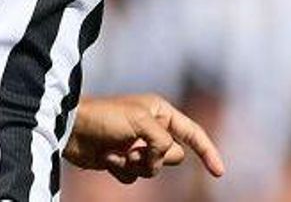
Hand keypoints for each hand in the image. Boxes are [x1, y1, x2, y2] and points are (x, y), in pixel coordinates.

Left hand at [63, 94, 225, 183]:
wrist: (72, 129)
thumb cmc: (105, 117)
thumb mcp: (140, 122)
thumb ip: (162, 141)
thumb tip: (162, 159)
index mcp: (161, 112)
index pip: (193, 133)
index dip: (208, 152)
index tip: (219, 173)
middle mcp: (153, 129)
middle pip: (173, 156)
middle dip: (155, 157)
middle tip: (135, 147)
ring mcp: (138, 146)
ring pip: (154, 170)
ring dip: (135, 165)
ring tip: (116, 152)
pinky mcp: (123, 161)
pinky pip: (133, 177)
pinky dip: (120, 170)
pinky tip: (106, 157)